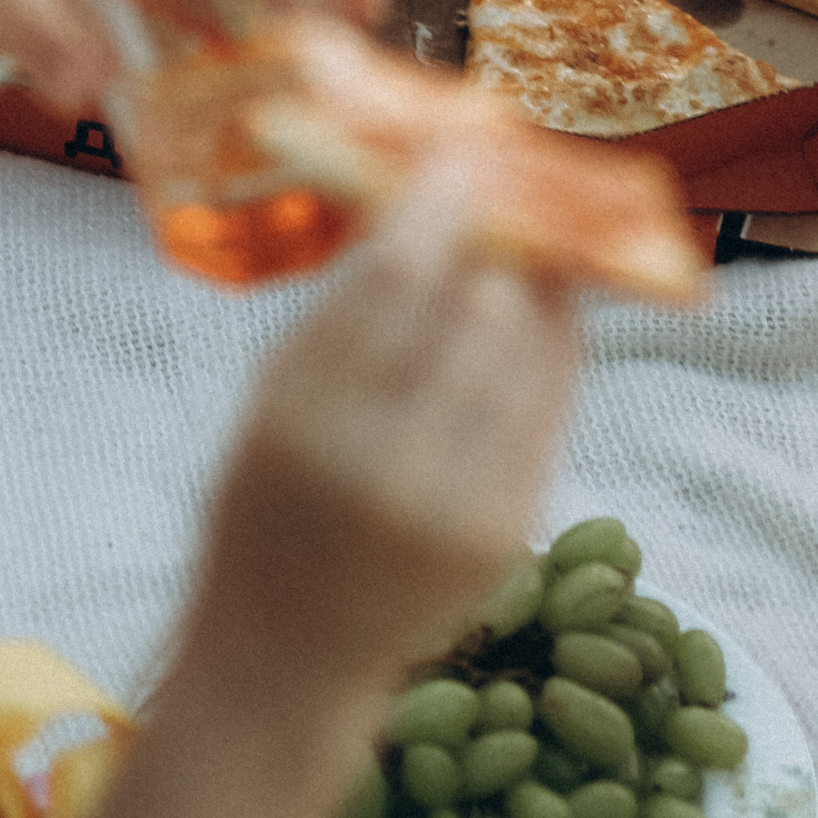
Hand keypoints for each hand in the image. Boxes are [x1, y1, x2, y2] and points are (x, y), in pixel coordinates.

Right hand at [185, 150, 579, 735]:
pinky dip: (548, 346)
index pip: (396, 278)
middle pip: (481, 304)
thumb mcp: (269, 409)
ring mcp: (457, 509)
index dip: (445, 201)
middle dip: (498, 239)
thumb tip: (429, 199)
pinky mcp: (509, 534)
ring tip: (522, 248)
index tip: (467, 150)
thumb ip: (344, 314)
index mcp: (304, 425)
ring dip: (532, 284)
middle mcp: (385, 468)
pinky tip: (535, 317)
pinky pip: (551, 404)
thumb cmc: (266, 513)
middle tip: (502, 194)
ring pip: (529, 347)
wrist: (288, 667)